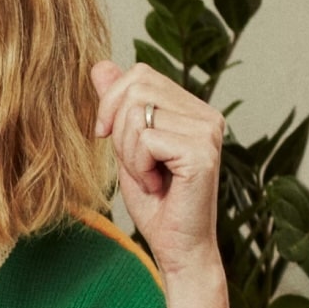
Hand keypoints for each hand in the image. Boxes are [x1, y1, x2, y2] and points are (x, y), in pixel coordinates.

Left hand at [91, 60, 225, 276]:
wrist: (175, 244)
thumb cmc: (153, 199)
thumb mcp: (125, 145)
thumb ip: (117, 105)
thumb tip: (100, 64)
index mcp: (192, 108)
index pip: (139, 74)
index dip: (111, 102)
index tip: (107, 136)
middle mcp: (207, 114)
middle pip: (136, 88)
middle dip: (118, 130)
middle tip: (136, 163)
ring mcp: (208, 132)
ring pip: (137, 115)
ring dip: (128, 152)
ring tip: (149, 175)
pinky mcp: (202, 152)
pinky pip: (146, 140)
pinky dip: (138, 167)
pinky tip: (157, 185)